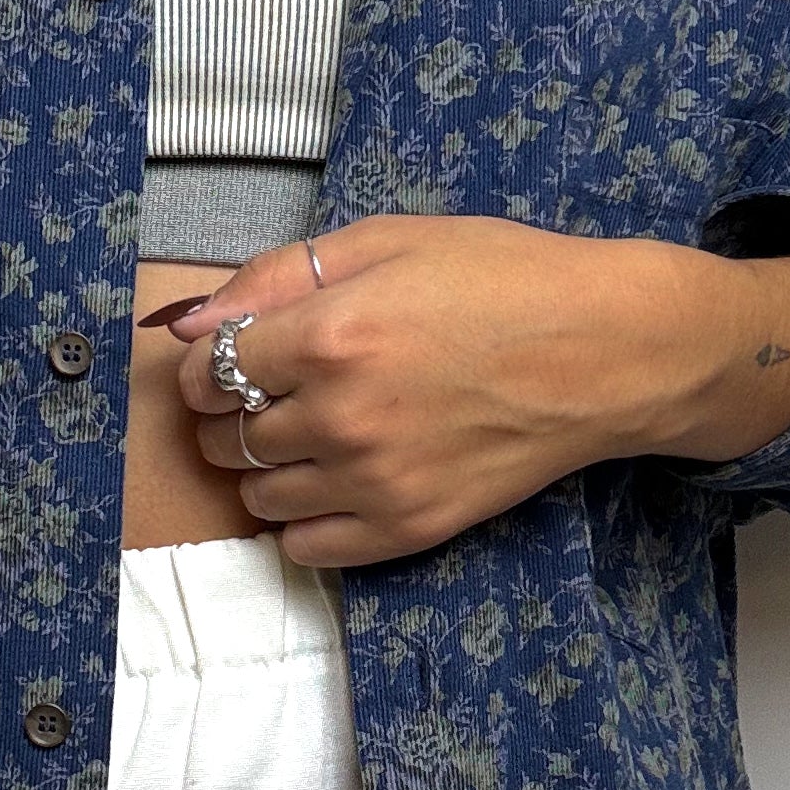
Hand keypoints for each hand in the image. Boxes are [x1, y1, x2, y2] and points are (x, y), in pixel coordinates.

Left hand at [166, 215, 789, 566]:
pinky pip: (305, 548)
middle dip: (230, 414)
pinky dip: (302, 521)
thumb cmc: (502, 280)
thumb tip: (184, 321)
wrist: (605, 352)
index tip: (239, 356)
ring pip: (258, 498)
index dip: (209, 364)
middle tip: (274, 392)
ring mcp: (374, 483)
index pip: (207, 373)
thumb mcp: (387, 241)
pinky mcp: (408, 528)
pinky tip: (334, 481)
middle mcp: (340, 418)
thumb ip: (274, 277)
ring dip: (264, 468)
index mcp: (329, 337)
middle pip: (225, 439)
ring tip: (311, 433)